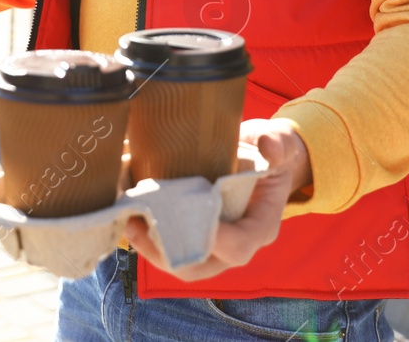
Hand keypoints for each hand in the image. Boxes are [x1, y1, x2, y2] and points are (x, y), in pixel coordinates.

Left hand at [122, 118, 311, 280]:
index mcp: (260, 226)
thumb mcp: (279, 143)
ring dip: (151, 247)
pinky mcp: (195, 235)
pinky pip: (170, 248)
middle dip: (167, 253)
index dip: (214, 239)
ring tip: (128, 220)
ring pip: (180, 263)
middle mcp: (235, 243)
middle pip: (201, 266)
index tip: (187, 216)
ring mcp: (213, 244)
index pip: (239, 247)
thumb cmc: (269, 152)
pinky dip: (148, 236)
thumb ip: (277, 144)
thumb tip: (268, 146)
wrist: (262, 157)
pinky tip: (129, 213)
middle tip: (138, 225)